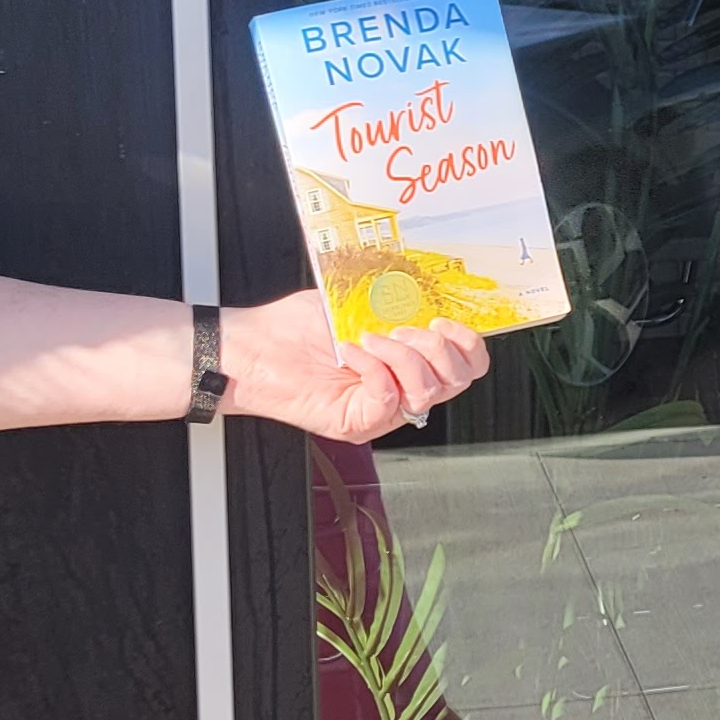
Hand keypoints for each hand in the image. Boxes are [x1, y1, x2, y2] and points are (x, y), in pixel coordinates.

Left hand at [217, 287, 488, 441]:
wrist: (251, 348)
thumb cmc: (293, 329)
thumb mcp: (358, 304)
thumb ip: (397, 304)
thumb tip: (429, 296)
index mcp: (408, 362)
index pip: (467, 367)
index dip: (468, 345)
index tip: (445, 322)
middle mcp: (401, 390)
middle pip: (457, 381)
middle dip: (436, 348)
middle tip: (405, 329)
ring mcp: (381, 411)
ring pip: (427, 392)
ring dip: (401, 356)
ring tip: (369, 338)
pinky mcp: (357, 423)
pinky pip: (387, 399)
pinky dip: (372, 368)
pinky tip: (349, 352)